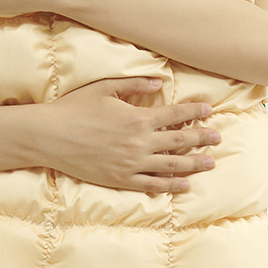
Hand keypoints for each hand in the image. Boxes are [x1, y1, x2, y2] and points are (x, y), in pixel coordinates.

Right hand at [37, 77, 220, 192]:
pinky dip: (171, 185)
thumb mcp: (104, 88)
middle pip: (180, 141)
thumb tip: (159, 82)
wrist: (49, 136)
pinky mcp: (121, 179)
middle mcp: (139, 142)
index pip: (175, 114)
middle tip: (218, 138)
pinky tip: (184, 184)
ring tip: (210, 162)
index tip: (208, 110)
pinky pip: (152, 184)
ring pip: (172, 165)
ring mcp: (131, 163)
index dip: (194, 112)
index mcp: (137, 117)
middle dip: (202, 138)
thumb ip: (135, 84)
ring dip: (194, 163)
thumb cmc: (74, 108)